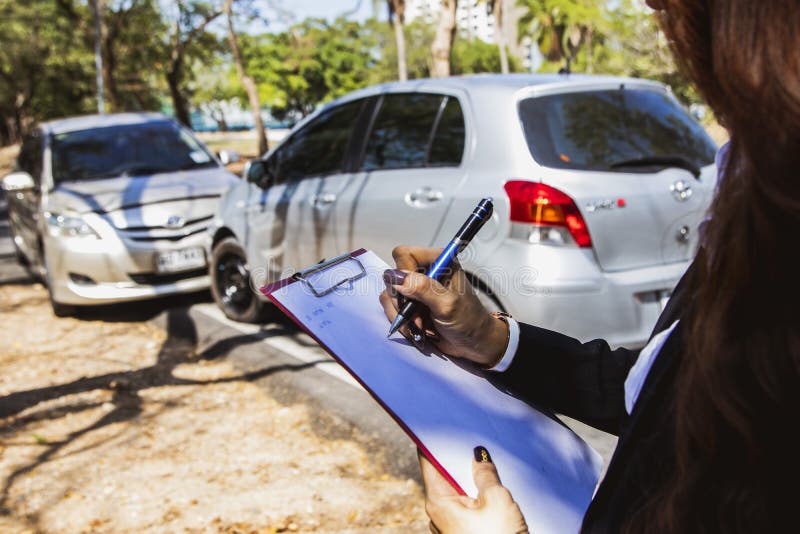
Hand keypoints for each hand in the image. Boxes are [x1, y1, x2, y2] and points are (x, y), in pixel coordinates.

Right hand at [379, 245, 508, 366]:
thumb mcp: (447, 304)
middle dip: (402, 302)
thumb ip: (423, 288)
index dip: (402, 274)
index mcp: (437, 260)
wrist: (474, 343)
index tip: (412, 296)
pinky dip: (403, 323)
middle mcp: (425, 271)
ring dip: (403, 316)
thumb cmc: (468, 320)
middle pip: (392, 277)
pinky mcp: (411, 305)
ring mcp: (416, 289)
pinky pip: (392, 310)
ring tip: (421, 327)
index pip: (404, 254)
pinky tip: (418, 331)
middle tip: (419, 317)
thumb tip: (396, 277)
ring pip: (389, 296)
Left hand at [420, 447, 527, 533]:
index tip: (434, 424)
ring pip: (456, 490)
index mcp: (437, 500)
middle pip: (442, 474)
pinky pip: (464, 505)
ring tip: (483, 463)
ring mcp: (449, 524)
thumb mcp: (497, 500)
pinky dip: (474, 494)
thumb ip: (486, 474)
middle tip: (470, 441)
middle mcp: (437, 512)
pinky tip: (487, 487)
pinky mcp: (462, 532)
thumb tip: (479, 456)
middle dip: (456, 459)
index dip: (432, 441)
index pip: (428, 461)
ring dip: (468, 478)